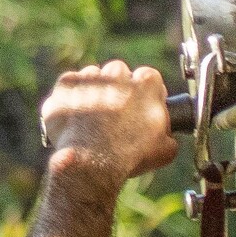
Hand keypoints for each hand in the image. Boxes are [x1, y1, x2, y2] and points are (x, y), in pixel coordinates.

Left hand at [38, 61, 174, 187]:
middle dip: (118, 88)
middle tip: (113, 113)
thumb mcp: (165, 150)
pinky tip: (74, 116)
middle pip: (119, 73)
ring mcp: (90, 77)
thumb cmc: (130, 156)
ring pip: (93, 76)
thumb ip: (169, 132)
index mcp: (147, 83)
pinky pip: (70, 84)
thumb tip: (166, 133)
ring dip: (94, 90)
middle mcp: (119, 73)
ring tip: (91, 117)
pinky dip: (70, 97)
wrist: (91, 164)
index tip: (139, 107)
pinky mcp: (66, 84)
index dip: (144, 93)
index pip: (149, 78)